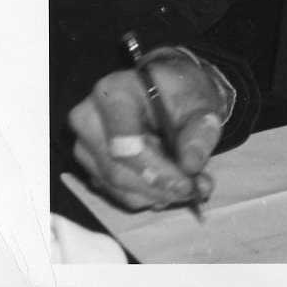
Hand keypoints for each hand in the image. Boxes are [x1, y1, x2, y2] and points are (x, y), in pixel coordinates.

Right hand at [67, 51, 225, 211]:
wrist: (168, 90)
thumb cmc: (182, 93)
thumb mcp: (201, 102)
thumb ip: (201, 130)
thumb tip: (191, 165)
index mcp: (113, 93)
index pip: (125, 142)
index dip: (155, 170)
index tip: (186, 184)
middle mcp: (88, 118)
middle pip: (116, 170)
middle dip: (158, 187)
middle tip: (195, 191)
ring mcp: (85, 145)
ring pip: (116, 186)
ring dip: (155, 194)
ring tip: (191, 186)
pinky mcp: (90, 165)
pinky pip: (115, 192)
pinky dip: (146, 195)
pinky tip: (171, 185)